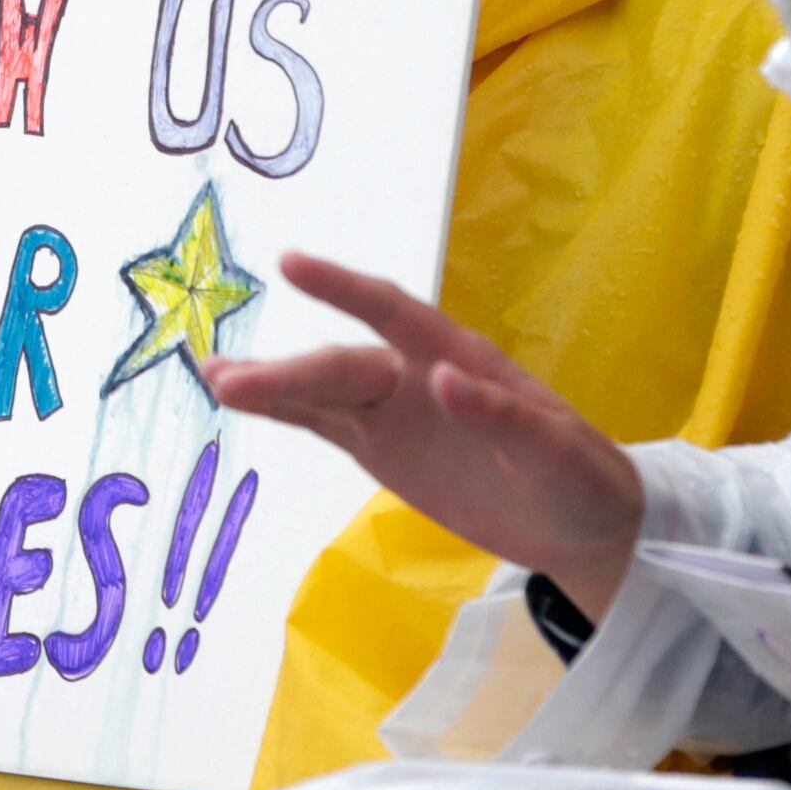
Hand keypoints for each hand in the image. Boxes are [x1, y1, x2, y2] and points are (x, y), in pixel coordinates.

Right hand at [207, 253, 643, 618]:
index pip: (394, 313)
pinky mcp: (380, 451)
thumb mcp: (558, 452)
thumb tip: (441, 377)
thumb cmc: (580, 477)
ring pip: (321, 391)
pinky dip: (280, 413)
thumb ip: (501, 415)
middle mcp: (416, 375)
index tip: (292, 264)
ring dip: (268, 384)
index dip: (344, 289)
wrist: (582, 525)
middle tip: (223, 378)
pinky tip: (236, 400)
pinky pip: (322, 425)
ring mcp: (394, 414)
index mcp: (461, 358)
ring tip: (207, 372)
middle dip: (285, 371)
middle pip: (343, 365)